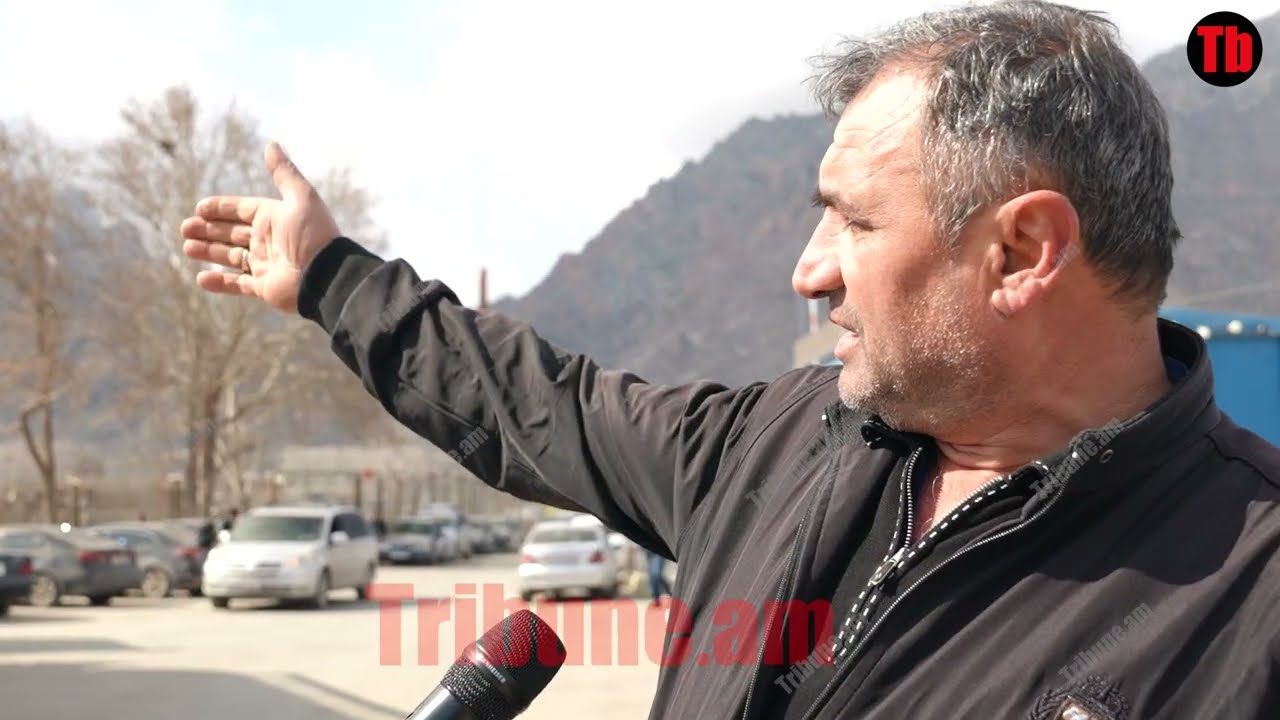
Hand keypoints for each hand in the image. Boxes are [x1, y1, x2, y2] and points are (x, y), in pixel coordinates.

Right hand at [180, 142, 341, 313]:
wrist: (327, 276)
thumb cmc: (313, 235)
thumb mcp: (301, 198)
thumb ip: (283, 173)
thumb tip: (271, 144)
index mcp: (274, 219)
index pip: (241, 210)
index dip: (220, 208)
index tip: (199, 208)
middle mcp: (268, 241)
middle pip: (231, 232)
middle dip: (208, 230)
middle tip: (185, 228)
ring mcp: (266, 265)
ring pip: (231, 257)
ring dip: (209, 252)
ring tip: (188, 247)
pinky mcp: (265, 287)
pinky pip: (238, 284)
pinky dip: (220, 282)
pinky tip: (201, 278)